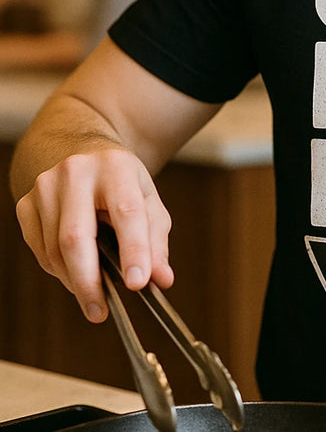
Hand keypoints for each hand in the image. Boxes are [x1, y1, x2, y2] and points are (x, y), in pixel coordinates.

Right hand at [15, 147, 173, 323]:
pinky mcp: (25, 203)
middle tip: (100, 312)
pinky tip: (76, 270)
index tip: (138, 284)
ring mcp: (45, 186)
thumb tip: (162, 280)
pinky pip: (39, 250)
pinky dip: (59, 269)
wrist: (81, 152)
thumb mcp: (148, 201)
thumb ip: (156, 240)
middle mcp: (77, 172)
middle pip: (76, 236)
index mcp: (116, 166)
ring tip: (95, 293)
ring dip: (75, 279)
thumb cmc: (121, 182)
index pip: (127, 212)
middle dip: (89, 281)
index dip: (133, 250)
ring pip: (55, 249)